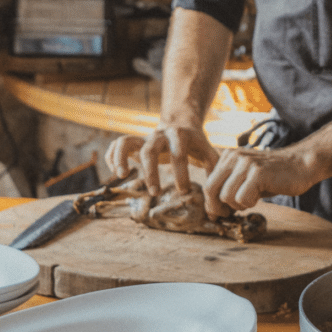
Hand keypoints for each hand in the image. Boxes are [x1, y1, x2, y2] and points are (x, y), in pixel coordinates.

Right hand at [104, 125, 219, 195]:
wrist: (181, 122)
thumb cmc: (196, 145)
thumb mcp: (208, 153)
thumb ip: (214, 174)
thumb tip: (218, 208)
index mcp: (181, 136)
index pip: (179, 155)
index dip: (181, 174)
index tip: (185, 191)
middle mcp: (160, 134)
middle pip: (150, 150)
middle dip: (151, 172)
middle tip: (155, 192)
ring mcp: (145, 137)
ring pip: (127, 142)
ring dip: (122, 158)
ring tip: (121, 176)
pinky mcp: (134, 140)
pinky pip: (118, 144)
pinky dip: (113, 156)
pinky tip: (117, 172)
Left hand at [202, 145, 315, 219]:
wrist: (302, 164)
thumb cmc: (275, 175)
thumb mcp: (247, 177)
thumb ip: (230, 187)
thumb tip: (213, 211)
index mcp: (229, 156)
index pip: (209, 183)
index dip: (211, 203)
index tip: (219, 214)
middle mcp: (234, 156)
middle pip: (211, 189)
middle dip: (218, 207)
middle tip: (230, 214)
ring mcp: (246, 163)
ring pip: (226, 196)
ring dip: (239, 205)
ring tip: (253, 198)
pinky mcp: (258, 172)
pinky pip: (242, 198)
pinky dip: (250, 203)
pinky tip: (260, 196)